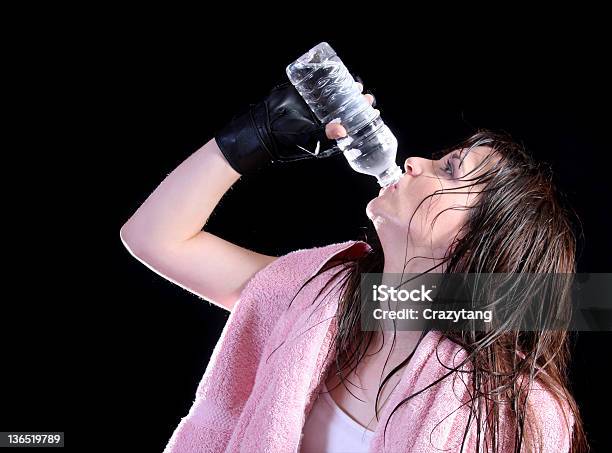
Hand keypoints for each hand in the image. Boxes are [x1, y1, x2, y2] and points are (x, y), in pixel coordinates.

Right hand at [215, 79, 375, 175]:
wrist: (262, 127)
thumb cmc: (285, 137)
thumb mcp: (307, 136)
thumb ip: (323, 133)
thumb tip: (342, 131)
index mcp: (327, 129)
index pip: (349, 122)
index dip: (361, 117)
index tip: (372, 110)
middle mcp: (322, 116)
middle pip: (344, 106)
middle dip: (356, 101)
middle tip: (365, 96)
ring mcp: (313, 103)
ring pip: (334, 93)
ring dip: (345, 88)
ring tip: (356, 84)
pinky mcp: (303, 92)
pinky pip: (317, 83)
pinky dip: (326, 77)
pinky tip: (336, 71)